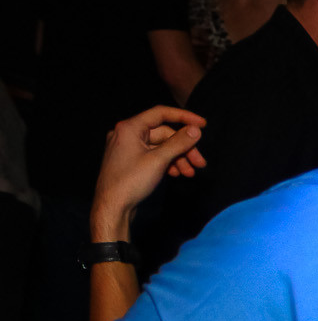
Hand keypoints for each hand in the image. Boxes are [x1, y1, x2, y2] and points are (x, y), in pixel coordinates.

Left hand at [91, 105, 207, 234]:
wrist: (112, 206)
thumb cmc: (131, 181)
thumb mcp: (158, 160)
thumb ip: (178, 143)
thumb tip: (195, 130)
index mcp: (129, 127)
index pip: (161, 114)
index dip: (184, 117)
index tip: (203, 125)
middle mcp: (126, 134)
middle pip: (163, 134)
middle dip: (183, 148)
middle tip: (200, 163)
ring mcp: (127, 148)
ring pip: (159, 147)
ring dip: (177, 158)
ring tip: (190, 173)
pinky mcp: (130, 161)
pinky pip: (152, 155)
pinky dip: (166, 163)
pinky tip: (176, 174)